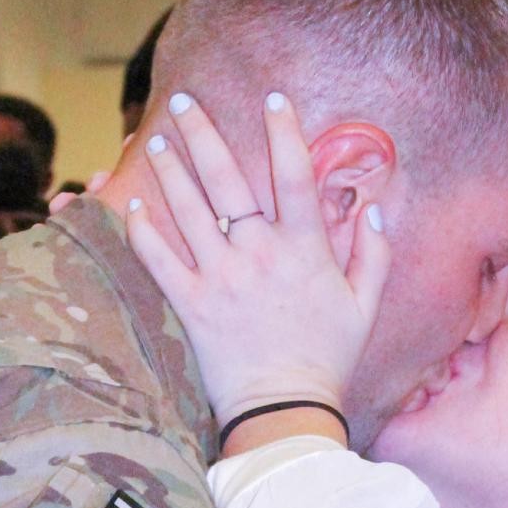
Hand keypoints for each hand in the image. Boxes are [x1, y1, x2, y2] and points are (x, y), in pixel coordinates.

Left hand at [127, 91, 389, 430]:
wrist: (284, 409)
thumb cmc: (327, 359)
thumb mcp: (365, 306)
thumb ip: (374, 253)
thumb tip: (373, 207)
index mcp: (304, 249)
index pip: (294, 174)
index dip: (284, 130)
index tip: (272, 98)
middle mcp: (259, 253)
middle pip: (227, 178)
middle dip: (202, 133)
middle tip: (183, 101)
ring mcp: (221, 276)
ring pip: (188, 208)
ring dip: (168, 169)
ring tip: (151, 140)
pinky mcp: (192, 304)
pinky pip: (159, 258)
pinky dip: (143, 229)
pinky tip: (133, 204)